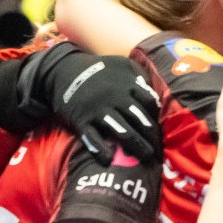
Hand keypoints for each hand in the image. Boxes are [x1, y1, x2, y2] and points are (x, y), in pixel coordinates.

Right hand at [41, 49, 160, 165]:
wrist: (61, 70)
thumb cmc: (96, 68)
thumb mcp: (120, 63)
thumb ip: (138, 74)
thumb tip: (153, 92)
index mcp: (127, 85)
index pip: (149, 102)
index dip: (156, 116)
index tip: (161, 128)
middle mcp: (115, 99)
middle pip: (139, 120)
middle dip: (151, 136)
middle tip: (159, 150)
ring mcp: (98, 111)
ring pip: (123, 131)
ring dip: (137, 146)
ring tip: (146, 158)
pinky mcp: (81, 121)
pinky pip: (92, 138)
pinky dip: (100, 150)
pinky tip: (108, 160)